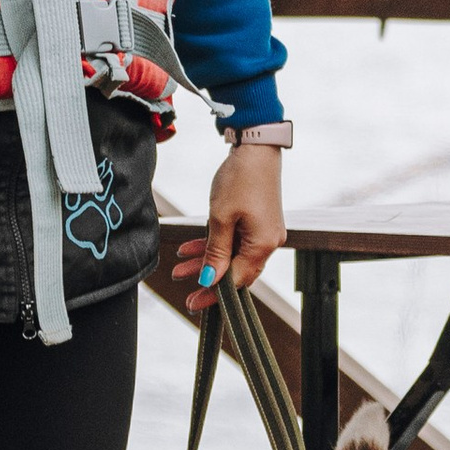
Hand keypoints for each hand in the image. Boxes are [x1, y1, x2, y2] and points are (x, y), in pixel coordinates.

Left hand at [182, 141, 284, 314]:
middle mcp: (268, 242)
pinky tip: (192, 247)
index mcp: (262, 245)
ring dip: (208, 260)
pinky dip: (216, 245)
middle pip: (236, 271)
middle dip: (208, 278)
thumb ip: (215, 252)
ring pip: (233, 256)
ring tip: (180, 266)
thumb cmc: (241, 178)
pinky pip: (237, 241)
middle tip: (183, 286)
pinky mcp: (259, 221)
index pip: (236, 280)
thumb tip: (209, 279)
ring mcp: (265, 232)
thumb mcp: (221, 217)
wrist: (256, 146)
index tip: (192, 303)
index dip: (213, 293)